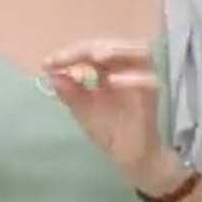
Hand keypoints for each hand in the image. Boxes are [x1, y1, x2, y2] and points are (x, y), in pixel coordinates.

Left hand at [42, 38, 179, 190]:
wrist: (132, 157)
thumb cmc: (110, 130)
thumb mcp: (83, 110)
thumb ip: (70, 93)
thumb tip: (52, 75)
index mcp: (112, 67)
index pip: (92, 49)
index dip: (70, 53)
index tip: (47, 64)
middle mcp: (131, 67)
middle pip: (113, 45)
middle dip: (87, 49)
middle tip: (64, 58)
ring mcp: (145, 78)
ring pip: (138, 53)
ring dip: (116, 52)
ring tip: (94, 56)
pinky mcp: (154, 96)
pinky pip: (148, 81)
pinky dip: (132, 78)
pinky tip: (112, 81)